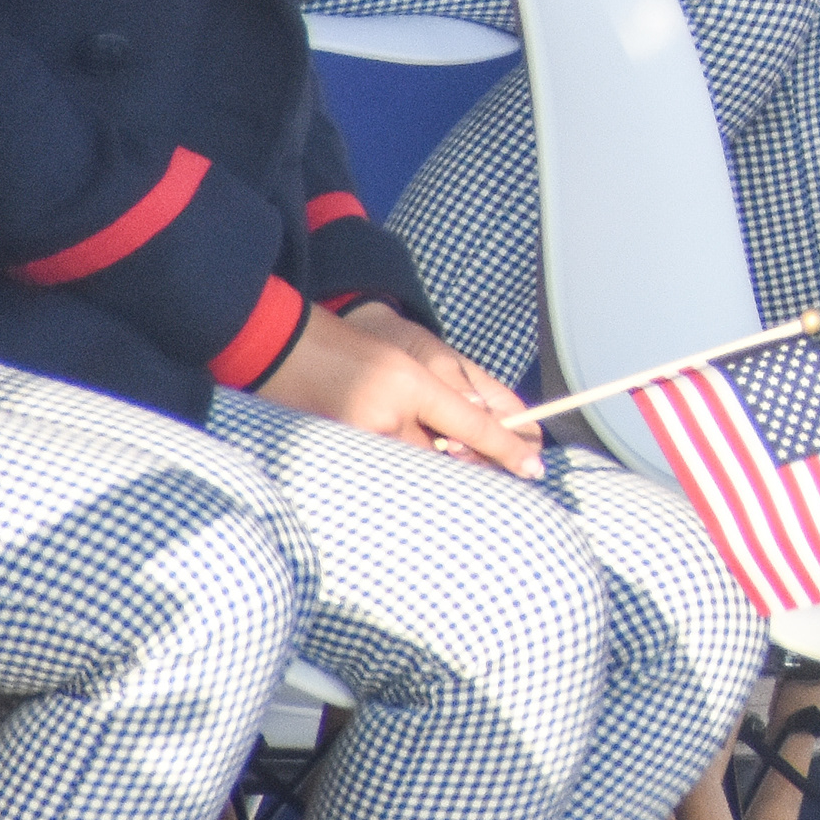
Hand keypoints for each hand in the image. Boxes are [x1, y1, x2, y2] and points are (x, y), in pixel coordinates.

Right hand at [258, 301, 544, 474]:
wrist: (285, 347)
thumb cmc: (356, 349)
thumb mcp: (411, 362)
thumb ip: (448, 396)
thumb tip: (483, 433)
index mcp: (411, 385)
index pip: (473, 425)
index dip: (507, 448)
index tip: (535, 467)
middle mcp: (386, 417)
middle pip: (445, 459)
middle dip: (466, 464)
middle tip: (485, 467)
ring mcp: (358, 440)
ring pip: (415, 468)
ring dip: (430, 465)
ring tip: (427, 454)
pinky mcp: (336, 455)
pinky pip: (383, 471)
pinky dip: (398, 470)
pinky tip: (392, 455)